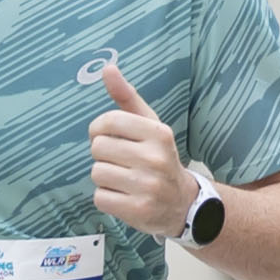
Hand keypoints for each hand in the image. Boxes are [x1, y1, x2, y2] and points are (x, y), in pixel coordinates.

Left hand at [88, 57, 196, 236]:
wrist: (183, 203)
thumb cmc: (159, 158)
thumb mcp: (150, 125)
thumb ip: (127, 97)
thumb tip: (108, 68)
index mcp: (159, 133)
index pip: (108, 122)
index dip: (99, 129)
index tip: (107, 136)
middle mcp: (155, 159)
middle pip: (98, 148)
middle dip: (103, 155)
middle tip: (121, 162)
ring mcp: (148, 187)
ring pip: (97, 173)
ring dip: (104, 177)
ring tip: (124, 180)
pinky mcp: (138, 211)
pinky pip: (100, 197)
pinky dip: (107, 198)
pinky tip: (124, 196)